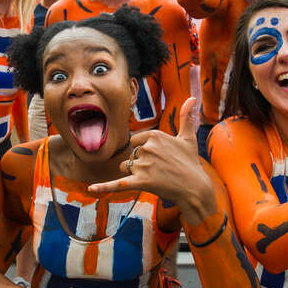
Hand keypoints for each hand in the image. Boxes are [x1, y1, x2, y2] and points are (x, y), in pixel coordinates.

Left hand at [88, 98, 214, 223]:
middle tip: (159, 169)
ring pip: (125, 166)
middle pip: (130, 153)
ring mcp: (144, 165)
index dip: (144, 149)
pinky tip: (92, 189)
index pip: (135, 140)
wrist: (195, 188)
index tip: (158, 156)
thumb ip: (186, 117)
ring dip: (134, 173)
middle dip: (139, 162)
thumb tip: (192, 97)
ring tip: (154, 178)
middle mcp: (147, 148)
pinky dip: (104, 187)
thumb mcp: (188, 138)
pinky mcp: (141, 182)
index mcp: (155, 135)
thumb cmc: (190, 163)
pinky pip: (118, 184)